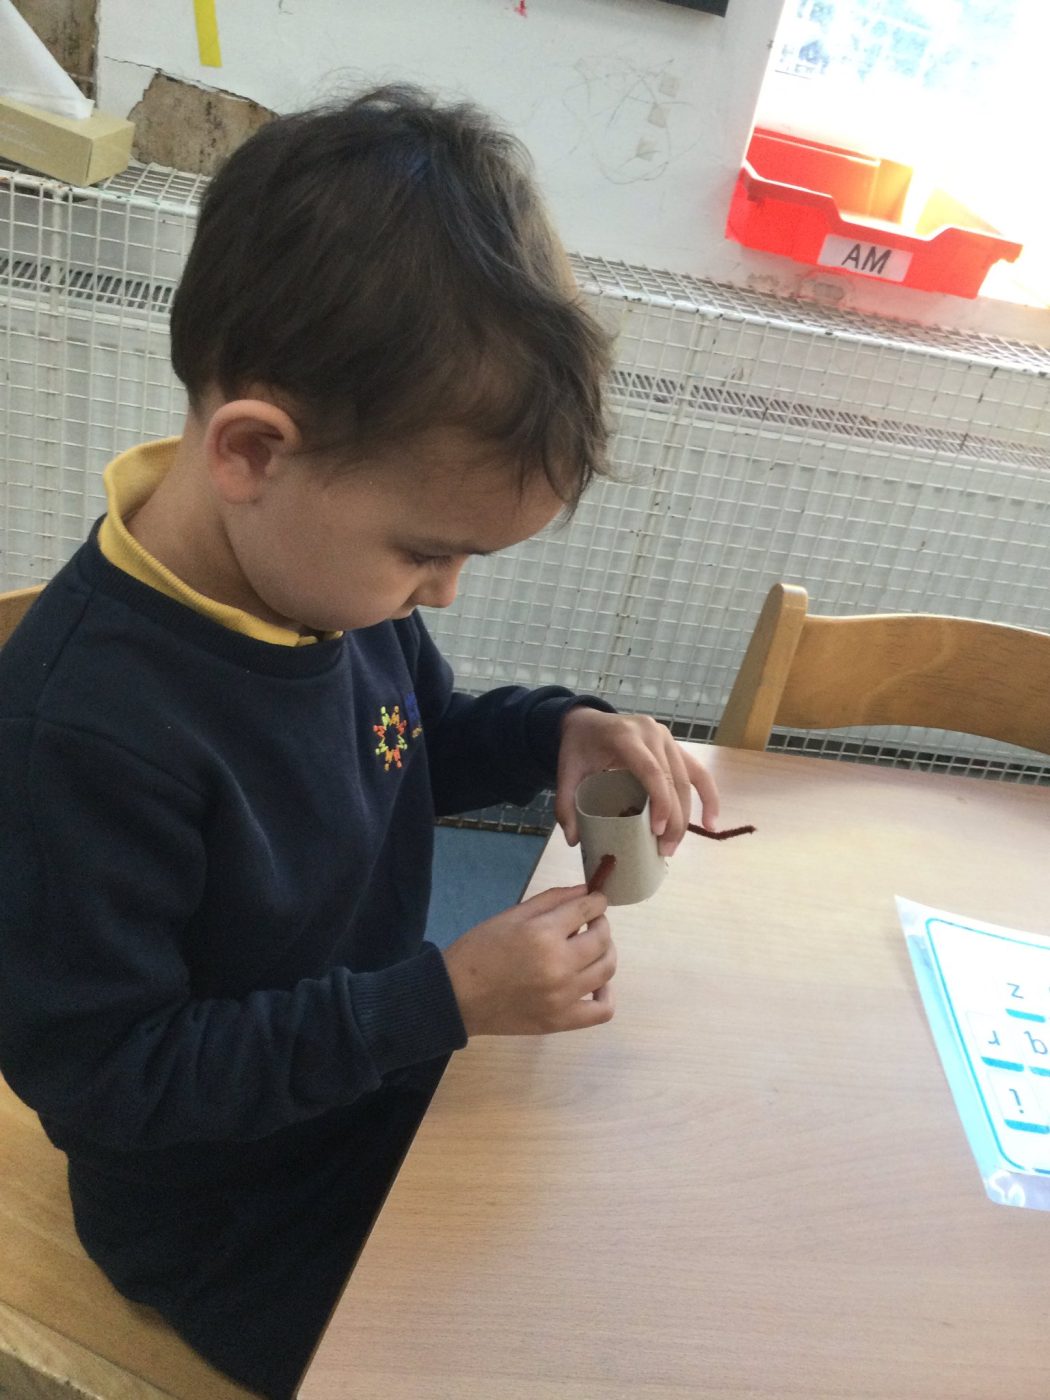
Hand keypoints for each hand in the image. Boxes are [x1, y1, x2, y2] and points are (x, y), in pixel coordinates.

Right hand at [442, 885, 614, 1035]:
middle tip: (590, 923)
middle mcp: (559, 965)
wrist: (457, 997)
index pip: (588, 910)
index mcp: (543, 934)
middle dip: (601, 924)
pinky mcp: (561, 1021)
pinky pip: (602, 1010)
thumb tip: (586, 891)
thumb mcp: (511, 915)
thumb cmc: (479, 951)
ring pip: (607, 970)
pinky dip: (606, 994)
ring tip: (591, 948)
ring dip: (606, 952)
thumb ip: (551, 900)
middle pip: (603, 939)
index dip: (596, 901)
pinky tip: (595, 983)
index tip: (595, 901)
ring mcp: (563, 997)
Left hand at [556, 708, 719, 856]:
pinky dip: (708, 797)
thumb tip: (574, 840)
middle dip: (674, 819)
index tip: (657, 832)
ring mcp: (667, 738)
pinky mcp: (675, 747)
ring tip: (674, 846)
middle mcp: (652, 733)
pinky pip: (698, 773)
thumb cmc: (578, 747)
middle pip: (674, 779)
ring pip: (689, 780)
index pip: (651, 771)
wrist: (586, 722)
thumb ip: (565, 805)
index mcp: (626, 736)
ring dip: (687, 816)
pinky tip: (711, 822)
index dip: (660, 802)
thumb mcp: (565, 772)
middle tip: (664, 850)